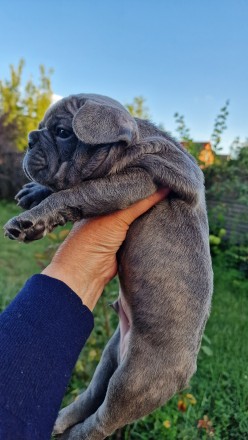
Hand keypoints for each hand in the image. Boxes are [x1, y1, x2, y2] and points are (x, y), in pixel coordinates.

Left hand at [42, 188, 168, 309]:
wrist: (87, 272)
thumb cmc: (94, 238)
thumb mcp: (118, 216)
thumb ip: (141, 203)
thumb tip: (165, 187)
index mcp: (103, 201)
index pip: (125, 186)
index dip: (141, 180)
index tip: (160, 174)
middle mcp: (110, 212)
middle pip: (134, 201)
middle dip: (149, 196)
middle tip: (170, 184)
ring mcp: (118, 228)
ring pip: (140, 216)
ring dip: (152, 212)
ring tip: (173, 198)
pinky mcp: (126, 242)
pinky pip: (142, 230)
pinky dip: (151, 226)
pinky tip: (166, 217)